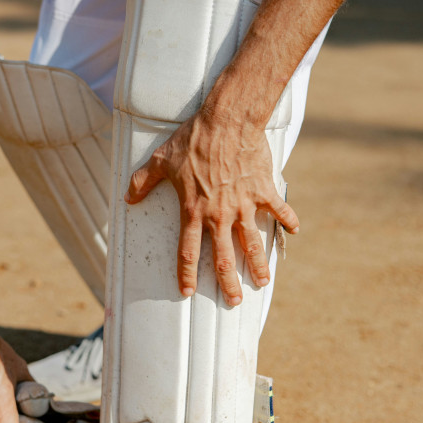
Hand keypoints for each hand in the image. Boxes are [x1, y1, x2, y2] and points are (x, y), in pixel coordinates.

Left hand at [124, 107, 297, 306]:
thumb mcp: (161, 160)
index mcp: (193, 210)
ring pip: (252, 243)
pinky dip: (288, 220)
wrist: (227, 121)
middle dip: (227, 283)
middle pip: (223, 257)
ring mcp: (243, 204)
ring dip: (257, 265)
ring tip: (262, 282)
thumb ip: (143, 181)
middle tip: (233, 301)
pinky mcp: (263, 190)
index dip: (186, 273)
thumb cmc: (192, 139)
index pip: (187, 250)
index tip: (188, 292)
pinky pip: (279, 210)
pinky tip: (294, 231)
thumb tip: (128, 197)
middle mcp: (219, 214)